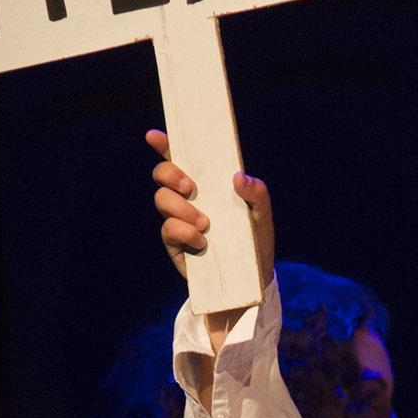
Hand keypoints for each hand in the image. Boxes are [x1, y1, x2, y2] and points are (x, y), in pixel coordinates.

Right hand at [146, 130, 274, 346]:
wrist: (251, 281)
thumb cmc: (255, 242)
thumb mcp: (262, 217)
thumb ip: (257, 194)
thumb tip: (239, 177)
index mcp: (207, 185)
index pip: (181, 159)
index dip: (165, 145)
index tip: (155, 136)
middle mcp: (188, 199)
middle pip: (162, 175)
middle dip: (170, 174)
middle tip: (190, 187)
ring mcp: (178, 220)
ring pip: (162, 200)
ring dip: (181, 208)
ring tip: (205, 224)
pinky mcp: (175, 244)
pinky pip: (168, 229)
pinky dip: (184, 232)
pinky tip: (202, 242)